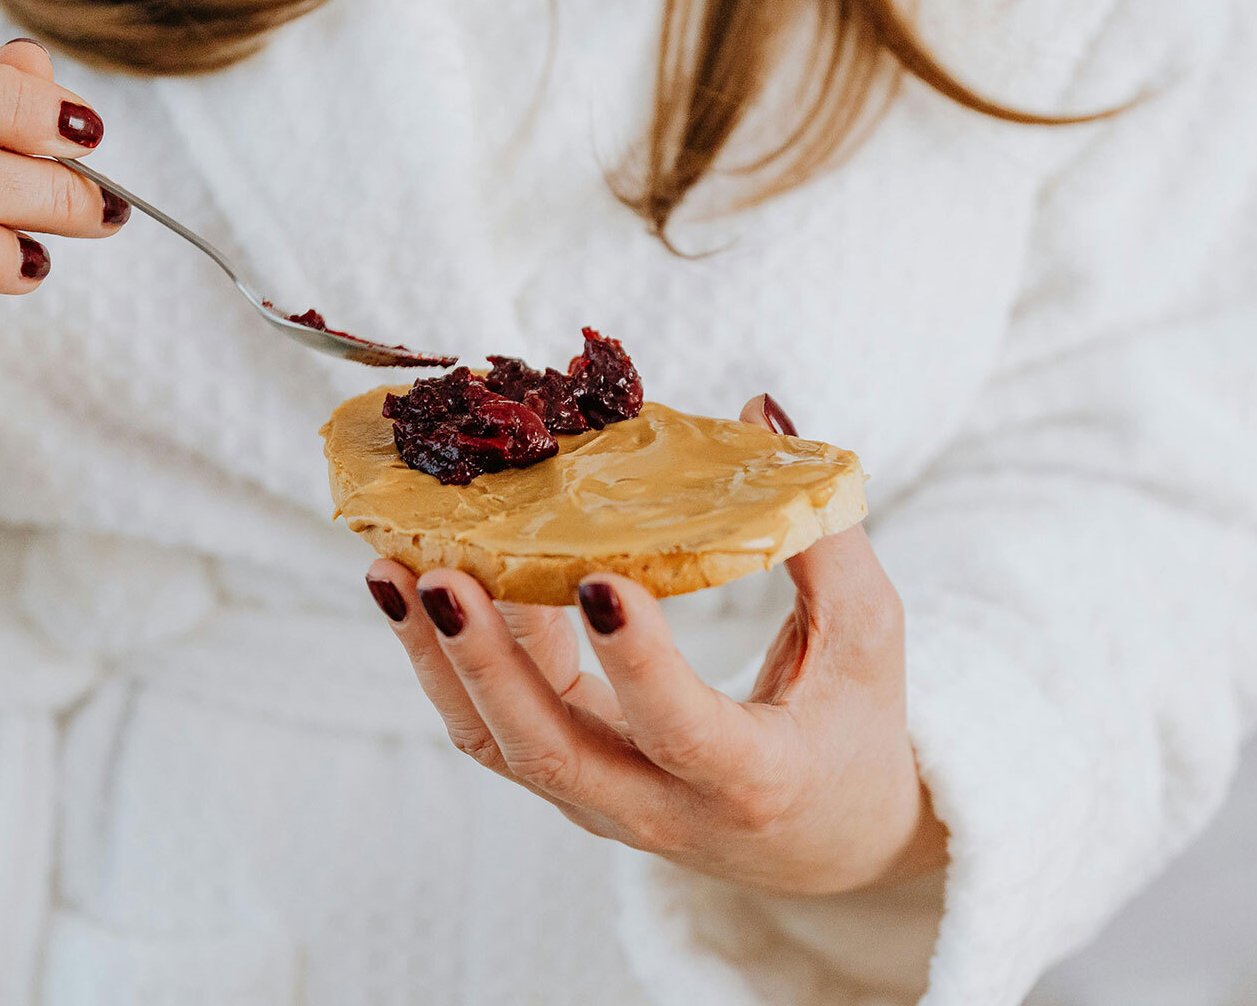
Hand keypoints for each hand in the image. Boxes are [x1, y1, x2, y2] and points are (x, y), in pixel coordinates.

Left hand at [366, 395, 947, 895]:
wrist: (821, 845)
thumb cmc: (851, 729)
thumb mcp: (866, 639)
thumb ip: (819, 534)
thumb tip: (761, 411)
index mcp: (751, 779)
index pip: (681, 729)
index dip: (638, 661)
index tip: (596, 580)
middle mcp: (658, 807)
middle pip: (548, 751)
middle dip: (482, 662)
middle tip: (434, 574)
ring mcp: (598, 801)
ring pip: (496, 742)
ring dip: (438, 657)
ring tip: (390, 571)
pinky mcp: (563, 777)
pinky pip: (493, 723)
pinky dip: (456, 654)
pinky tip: (427, 576)